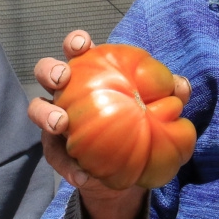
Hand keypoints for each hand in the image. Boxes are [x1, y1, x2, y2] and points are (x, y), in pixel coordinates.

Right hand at [28, 30, 189, 218]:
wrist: (128, 171)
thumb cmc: (139, 123)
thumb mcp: (159, 109)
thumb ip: (169, 94)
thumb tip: (180, 85)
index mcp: (89, 73)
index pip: (76, 50)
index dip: (75, 43)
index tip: (82, 45)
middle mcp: (67, 92)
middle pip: (46, 72)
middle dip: (50, 70)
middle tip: (62, 80)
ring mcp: (55, 120)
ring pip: (37, 108)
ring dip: (45, 114)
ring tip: (60, 124)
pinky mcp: (55, 150)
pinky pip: (56, 156)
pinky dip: (68, 166)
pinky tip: (83, 175)